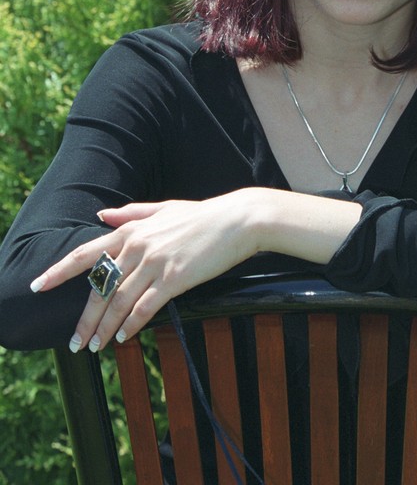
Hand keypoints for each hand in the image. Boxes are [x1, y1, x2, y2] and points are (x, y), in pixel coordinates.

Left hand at [30, 193, 258, 353]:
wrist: (238, 220)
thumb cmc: (202, 215)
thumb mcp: (164, 208)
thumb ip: (131, 213)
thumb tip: (102, 215)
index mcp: (132, 229)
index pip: (86, 253)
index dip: (59, 271)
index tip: (38, 286)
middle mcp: (137, 246)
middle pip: (99, 287)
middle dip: (84, 318)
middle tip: (74, 342)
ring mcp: (154, 263)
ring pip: (118, 302)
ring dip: (104, 329)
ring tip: (95, 347)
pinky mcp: (174, 279)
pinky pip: (144, 308)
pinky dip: (132, 326)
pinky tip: (125, 338)